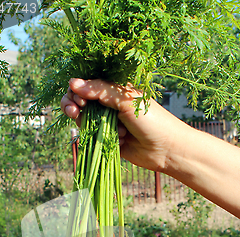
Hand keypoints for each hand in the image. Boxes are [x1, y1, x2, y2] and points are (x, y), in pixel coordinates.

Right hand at [61, 78, 185, 171]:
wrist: (167, 149)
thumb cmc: (152, 120)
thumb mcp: (125, 100)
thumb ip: (99, 91)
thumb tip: (72, 84)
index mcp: (115, 90)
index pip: (86, 85)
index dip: (76, 90)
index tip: (77, 98)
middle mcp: (110, 105)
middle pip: (80, 102)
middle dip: (74, 106)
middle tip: (74, 111)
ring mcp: (109, 123)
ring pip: (86, 121)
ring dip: (92, 125)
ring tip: (110, 128)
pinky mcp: (110, 140)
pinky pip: (95, 138)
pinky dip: (103, 139)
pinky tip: (121, 140)